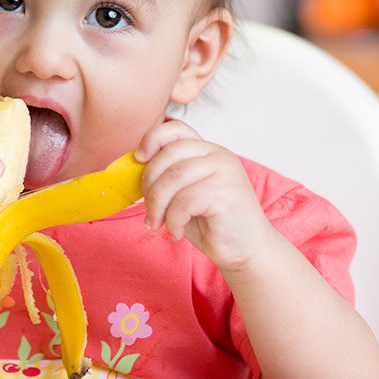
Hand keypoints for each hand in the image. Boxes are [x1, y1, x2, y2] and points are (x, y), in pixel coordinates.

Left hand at [135, 119, 274, 272]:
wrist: (245, 250)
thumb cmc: (211, 223)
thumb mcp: (185, 193)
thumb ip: (168, 176)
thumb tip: (133, 167)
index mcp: (207, 151)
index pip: (176, 129)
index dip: (152, 139)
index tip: (139, 158)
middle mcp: (218, 155)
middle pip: (168, 156)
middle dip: (149, 186)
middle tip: (150, 212)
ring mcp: (225, 171)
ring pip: (173, 178)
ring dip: (157, 206)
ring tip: (158, 224)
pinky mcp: (226, 192)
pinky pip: (184, 201)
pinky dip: (173, 220)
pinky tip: (177, 232)